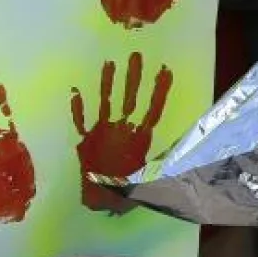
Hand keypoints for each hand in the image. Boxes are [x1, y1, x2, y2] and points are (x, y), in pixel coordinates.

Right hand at [72, 53, 172, 212]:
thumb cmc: (126, 191)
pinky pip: (80, 121)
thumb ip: (161, 169)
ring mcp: (104, 132)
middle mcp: (123, 130)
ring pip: (107, 102)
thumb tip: (182, 156)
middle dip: (134, 79)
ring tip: (110, 63)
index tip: (166, 71)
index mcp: (140, 139)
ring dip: (108, 84)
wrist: (101, 201)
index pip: (153, 111)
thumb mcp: (148, 181)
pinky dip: (78, 109)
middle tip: (137, 55)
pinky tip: (75, 93)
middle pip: (130, 99)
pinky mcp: (86, 138)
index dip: (159, 93)